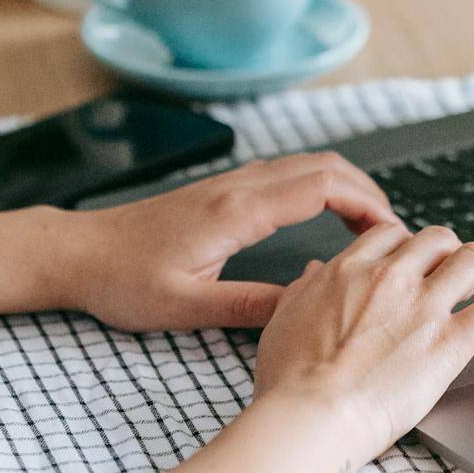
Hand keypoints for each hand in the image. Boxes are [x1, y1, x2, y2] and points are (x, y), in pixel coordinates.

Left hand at [63, 153, 396, 331]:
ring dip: (347, 187)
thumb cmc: (123, 281)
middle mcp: (239, 186)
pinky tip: (326, 217)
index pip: (321, 186)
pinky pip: (288, 174)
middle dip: (368, 191)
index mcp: (236, 210)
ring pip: (307, 165)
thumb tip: (307, 307)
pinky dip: (322, 187)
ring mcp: (232, 183)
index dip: (366, 203)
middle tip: (393, 232)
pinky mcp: (224, 190)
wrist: (80, 252)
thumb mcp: (187, 306)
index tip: (392, 231)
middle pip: (324, 165)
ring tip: (371, 228)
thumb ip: (251, 306)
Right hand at [253, 223, 473, 461]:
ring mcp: (424, 307)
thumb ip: (304, 289)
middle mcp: (392, 277)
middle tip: (455, 277)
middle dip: (451, 253)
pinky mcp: (450, 343)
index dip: (409, 247)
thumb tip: (315, 272)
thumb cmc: (290, 381)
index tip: (415, 264)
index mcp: (350, 269)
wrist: (310, 418)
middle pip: (439, 238)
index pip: (393, 234)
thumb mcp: (283, 319)